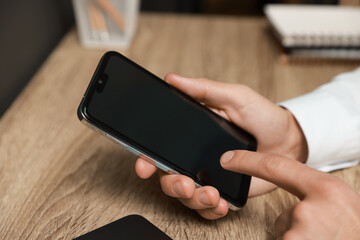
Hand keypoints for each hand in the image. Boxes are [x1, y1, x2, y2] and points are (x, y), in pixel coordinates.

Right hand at [135, 73, 307, 218]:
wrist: (289, 140)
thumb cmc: (262, 115)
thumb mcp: (234, 96)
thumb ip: (204, 89)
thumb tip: (172, 79)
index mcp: (191, 134)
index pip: (161, 148)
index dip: (147, 159)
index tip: (145, 167)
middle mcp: (195, 157)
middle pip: (168, 177)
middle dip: (172, 185)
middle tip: (186, 183)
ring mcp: (209, 175)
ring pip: (185, 195)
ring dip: (193, 199)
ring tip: (211, 194)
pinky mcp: (224, 191)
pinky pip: (207, 207)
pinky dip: (210, 210)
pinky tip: (220, 204)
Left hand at [221, 150, 359, 238]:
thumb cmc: (358, 228)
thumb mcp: (341, 202)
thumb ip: (312, 194)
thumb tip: (286, 206)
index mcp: (325, 189)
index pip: (275, 167)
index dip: (248, 161)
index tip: (227, 159)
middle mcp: (310, 212)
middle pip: (283, 218)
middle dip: (298, 230)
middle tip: (326, 234)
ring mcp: (301, 235)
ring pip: (285, 236)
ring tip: (326, 239)